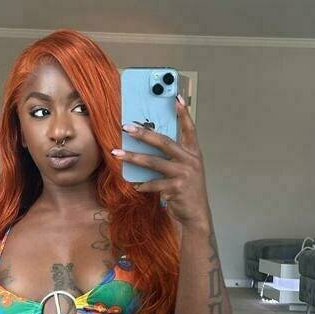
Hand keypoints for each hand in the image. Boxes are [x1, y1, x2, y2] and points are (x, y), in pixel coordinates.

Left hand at [111, 95, 210, 226]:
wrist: (196, 215)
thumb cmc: (187, 190)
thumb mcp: (186, 170)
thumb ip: (173, 157)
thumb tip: (149, 144)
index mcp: (194, 153)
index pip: (190, 129)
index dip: (184, 114)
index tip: (177, 98)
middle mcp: (190, 161)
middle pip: (164, 142)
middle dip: (144, 133)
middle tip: (127, 127)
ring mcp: (184, 174)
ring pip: (154, 162)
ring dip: (133, 158)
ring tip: (118, 153)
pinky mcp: (176, 188)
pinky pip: (153, 183)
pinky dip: (142, 184)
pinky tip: (135, 185)